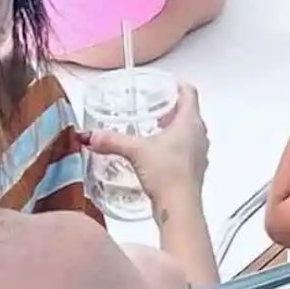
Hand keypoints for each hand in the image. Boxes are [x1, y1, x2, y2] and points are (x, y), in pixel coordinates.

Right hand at [89, 83, 207, 200]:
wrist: (180, 206)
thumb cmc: (166, 172)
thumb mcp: (136, 151)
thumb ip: (112, 141)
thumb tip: (89, 136)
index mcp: (190, 122)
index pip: (190, 93)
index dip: (178, 85)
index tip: (166, 82)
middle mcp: (200, 135)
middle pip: (189, 113)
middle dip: (172, 108)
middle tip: (153, 106)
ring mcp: (200, 153)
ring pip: (188, 132)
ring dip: (174, 128)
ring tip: (152, 129)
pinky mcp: (195, 170)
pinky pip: (186, 151)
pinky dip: (174, 147)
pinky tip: (156, 155)